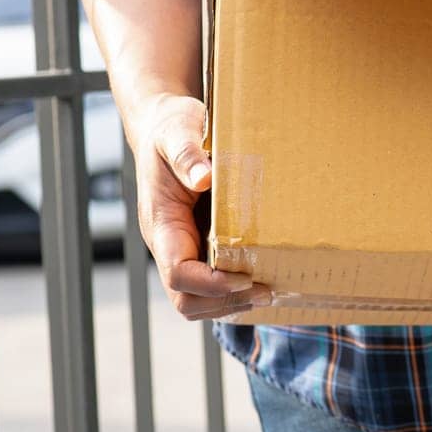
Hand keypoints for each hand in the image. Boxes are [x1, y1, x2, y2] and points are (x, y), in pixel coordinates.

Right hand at [131, 92, 272, 319]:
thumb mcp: (176, 132)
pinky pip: (212, 282)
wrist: (165, 127)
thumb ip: (186, 154)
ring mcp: (184, 246)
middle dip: (225, 302)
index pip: (177, 272)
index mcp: (161, 223)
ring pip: (198, 298)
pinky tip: (266, 280)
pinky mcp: (200, 244)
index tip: (245, 277)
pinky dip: (236, 291)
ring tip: (270, 291)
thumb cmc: (170, 129)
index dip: (210, 284)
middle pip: (186, 298)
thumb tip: (205, 177)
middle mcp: (170, 243)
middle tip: (267, 291)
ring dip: (232, 303)